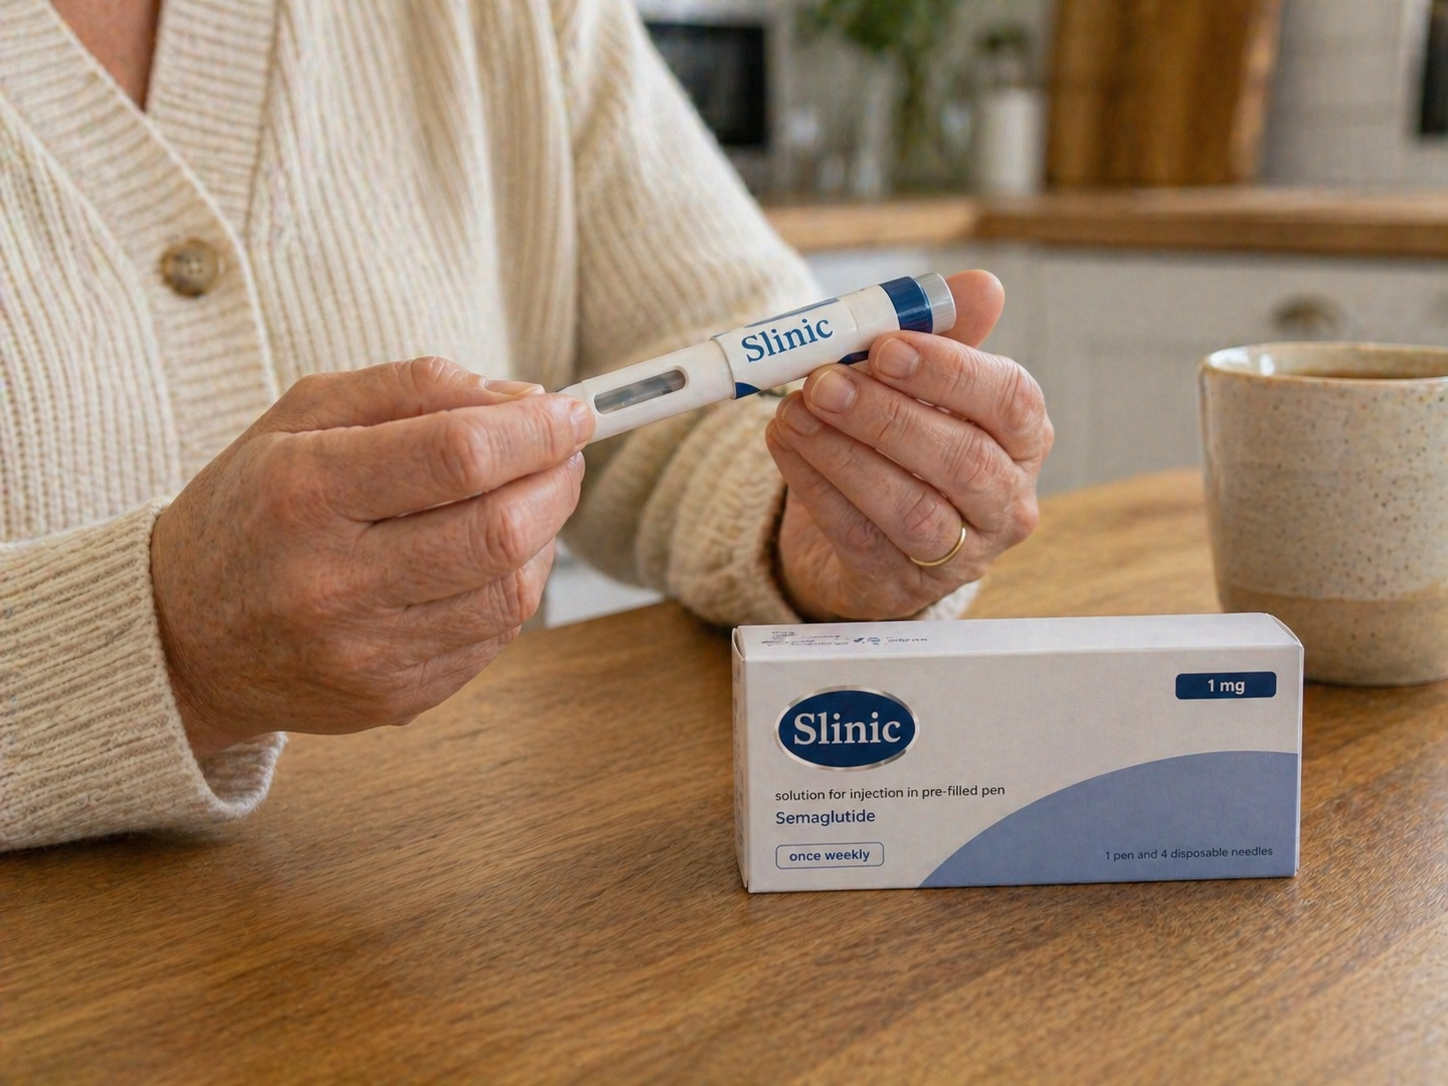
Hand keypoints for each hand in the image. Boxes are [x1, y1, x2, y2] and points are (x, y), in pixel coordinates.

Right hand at [151, 357, 593, 757]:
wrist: (186, 638)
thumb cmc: (255, 507)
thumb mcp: (304, 416)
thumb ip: (415, 388)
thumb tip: (526, 400)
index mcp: (304, 492)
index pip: (457, 455)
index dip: (534, 430)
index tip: (572, 412)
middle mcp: (334, 582)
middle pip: (500, 530)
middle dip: (556, 480)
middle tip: (562, 452)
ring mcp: (368, 653)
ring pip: (512, 590)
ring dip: (545, 534)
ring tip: (526, 499)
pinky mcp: (396, 700)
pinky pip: (496, 637)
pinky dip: (515, 585)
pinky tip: (491, 556)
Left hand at [764, 270, 1052, 620]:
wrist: (861, 531)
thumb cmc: (902, 442)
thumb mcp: (921, 385)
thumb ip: (944, 335)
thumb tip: (981, 287)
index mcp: (1023, 440)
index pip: (1010, 402)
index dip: (949, 372)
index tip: (886, 346)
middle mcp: (1004, 503)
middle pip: (962, 461)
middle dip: (886, 416)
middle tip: (826, 380)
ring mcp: (957, 555)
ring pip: (911, 508)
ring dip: (845, 455)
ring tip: (794, 411)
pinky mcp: (898, 586)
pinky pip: (858, 537)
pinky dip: (816, 486)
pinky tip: (786, 445)